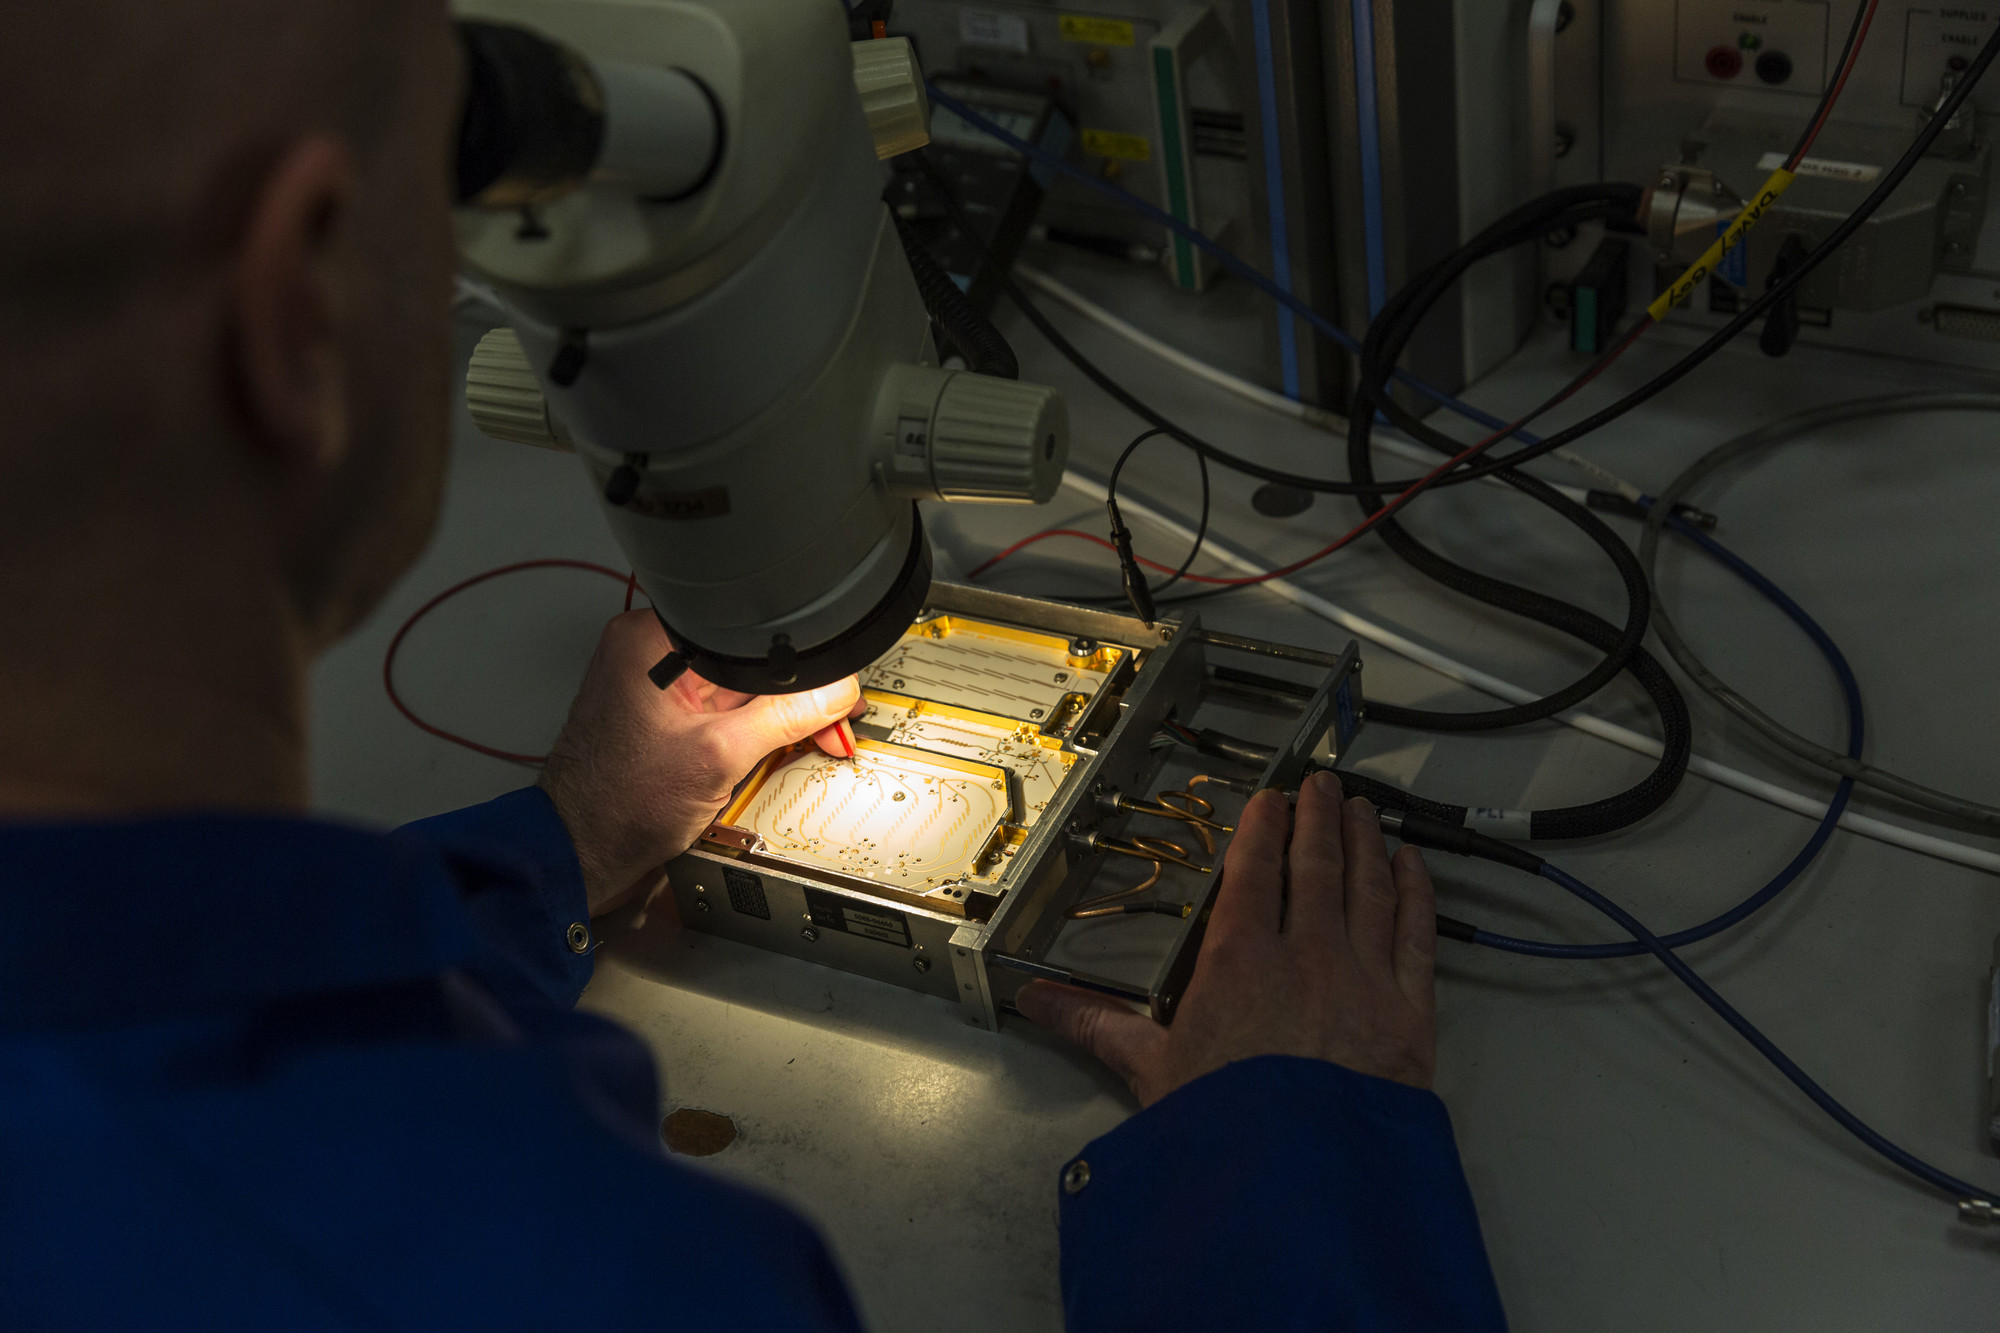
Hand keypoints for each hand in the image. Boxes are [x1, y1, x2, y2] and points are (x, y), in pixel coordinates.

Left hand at [538, 611, 861, 913]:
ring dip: (772, 715)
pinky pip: (722, 709)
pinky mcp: (664, 714)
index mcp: (650, 639)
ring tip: (793, 743)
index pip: (748, 631)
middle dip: (790, 693)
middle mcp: (648, 652)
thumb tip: (834, 691)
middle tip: (826, 724)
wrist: (579, 854)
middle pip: (748, 658)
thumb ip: (784, 717)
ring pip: (740, 686)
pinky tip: (759, 753)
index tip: (831, 687)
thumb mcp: (717, 757)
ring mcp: (656, 684)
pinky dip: (748, 730)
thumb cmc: (616, 807)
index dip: (798, 659)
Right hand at [1016, 771, 1436, 1105]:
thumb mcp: (1152, 1070)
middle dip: (1319, 819)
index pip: (1255, 874)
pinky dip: (1418, 894)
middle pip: (1316, 866)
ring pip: (1370, 888)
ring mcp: (1364, 979)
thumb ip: (1098, 1026)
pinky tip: (1413, 868)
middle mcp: (1308, 954)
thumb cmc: (1227, 1128)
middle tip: (1323, 787)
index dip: (1263, 830)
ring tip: (1365, 811)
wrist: (1302, 1178)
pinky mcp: (1411, 1013)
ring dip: (1366, 842)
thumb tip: (1038, 1005)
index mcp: (1242, 959)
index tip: (1271, 801)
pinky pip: (1418, 936)